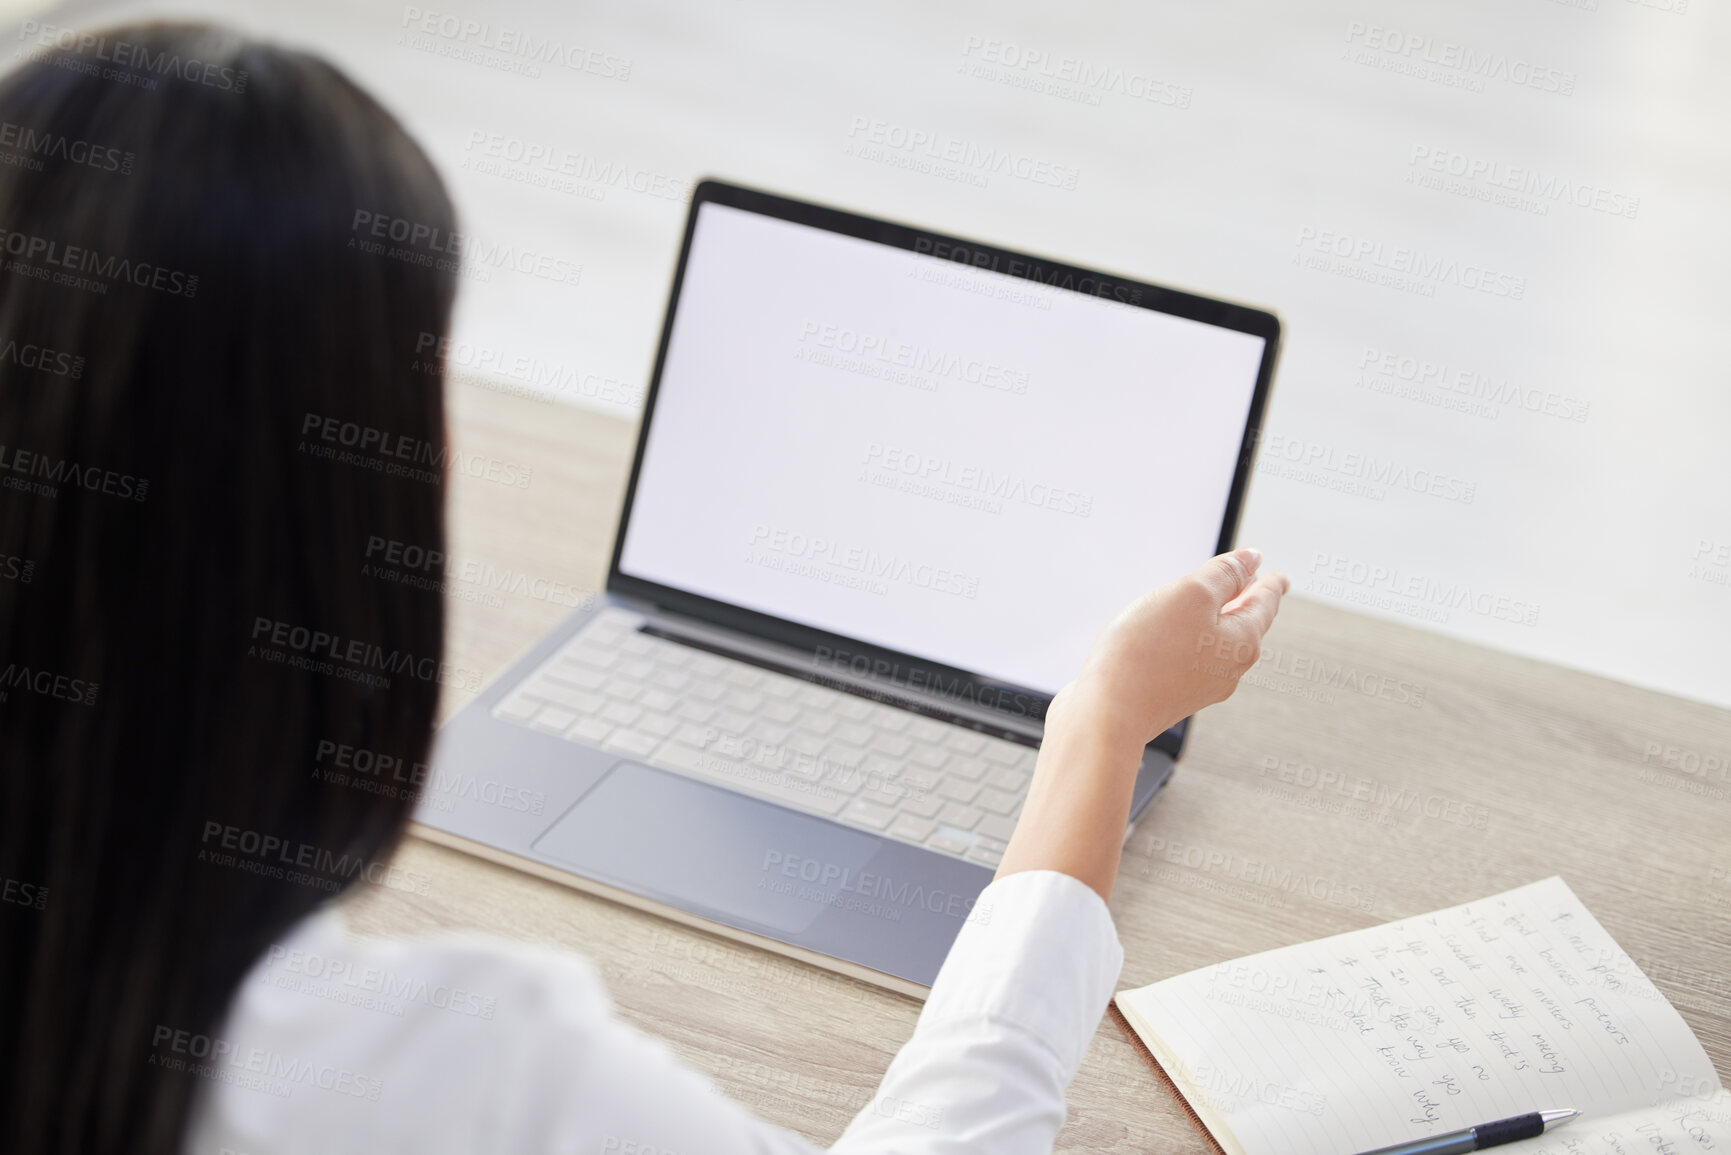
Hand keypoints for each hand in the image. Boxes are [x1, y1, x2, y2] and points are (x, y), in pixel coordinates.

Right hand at [1057, 547, 1287, 747]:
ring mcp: (1200, 687)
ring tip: (1207, 608)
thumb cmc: (1148, 651)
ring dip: (1213, 623)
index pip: (1265, 603)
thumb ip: (1224, 574)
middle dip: (1243, 604)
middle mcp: (1228, 669)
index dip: (1270, 584)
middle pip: (1244, 627)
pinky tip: (1170, 636)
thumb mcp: (1191, 594)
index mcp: (1242, 642)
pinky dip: (1188, 641)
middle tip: (1248, 587)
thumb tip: (1252, 559)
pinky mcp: (1171, 696)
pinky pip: (1189, 660)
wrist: (1109, 713)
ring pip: (1216, 645)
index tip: (1280, 578)